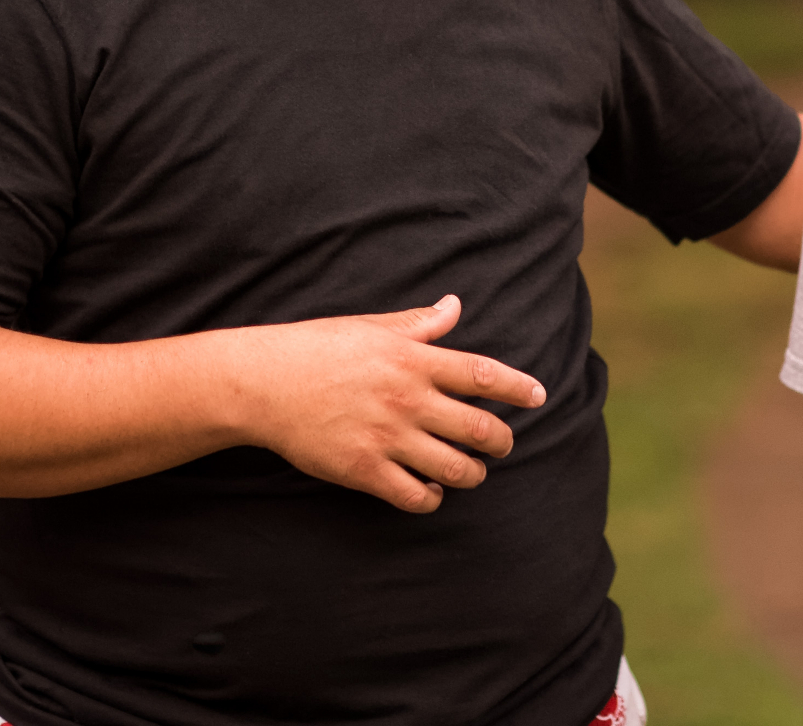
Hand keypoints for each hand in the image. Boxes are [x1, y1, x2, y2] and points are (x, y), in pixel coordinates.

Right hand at [230, 294, 545, 513]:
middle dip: (501, 442)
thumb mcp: (372, 326)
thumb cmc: (318, 348)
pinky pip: (415, 495)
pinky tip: (432, 491)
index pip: (483, 375)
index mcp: (414, 360)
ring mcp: (387, 437)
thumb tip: (455, 305)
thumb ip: (420, 323)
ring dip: (473, 474)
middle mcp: (408, 399)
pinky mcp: (364, 470)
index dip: (518, 388)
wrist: (262, 383)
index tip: (540, 397)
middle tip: (502, 444)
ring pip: (455, 469)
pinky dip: (432, 498)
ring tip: (472, 472)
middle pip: (480, 429)